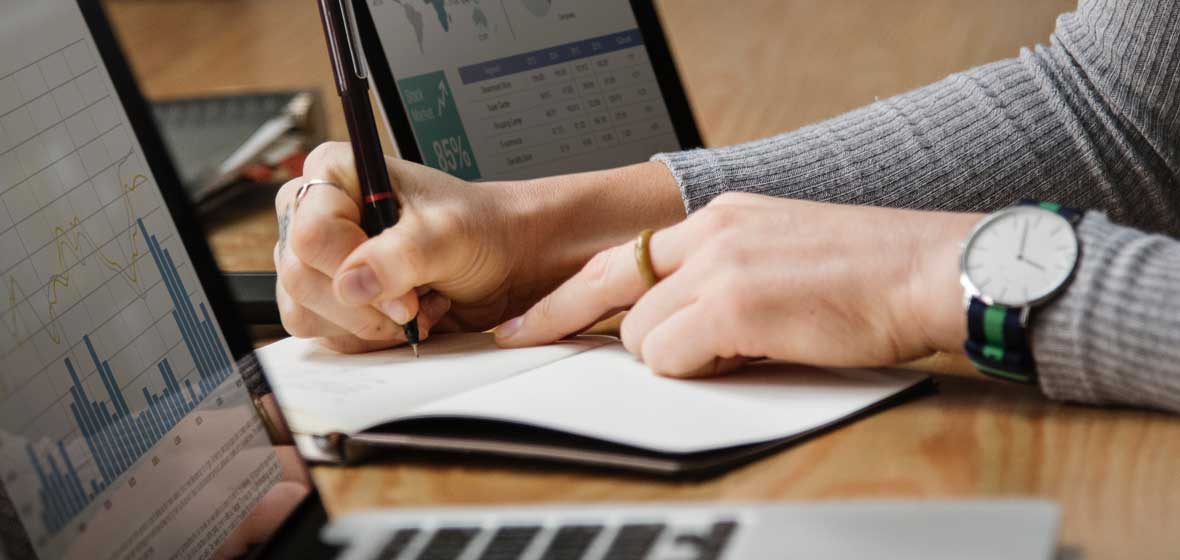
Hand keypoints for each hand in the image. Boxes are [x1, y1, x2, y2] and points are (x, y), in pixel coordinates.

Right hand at [274, 144, 684, 352]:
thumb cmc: (480, 230)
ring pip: (305, 310)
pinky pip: (323, 332)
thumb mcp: (448, 234)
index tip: (405, 292)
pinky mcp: (329, 297)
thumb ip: (401, 256)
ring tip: (414, 306)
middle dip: (363, 306)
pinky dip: (366, 337)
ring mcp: (318, 259)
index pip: (312, 233)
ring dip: (365, 324)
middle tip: (414, 306)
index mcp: (335, 173)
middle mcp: (315, 212)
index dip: (353, 270)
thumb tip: (351, 283)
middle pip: (300, 277)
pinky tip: (404, 318)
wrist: (504, 260)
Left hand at [496, 193, 982, 375]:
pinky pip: (670, 356)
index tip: (529, 319)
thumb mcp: (782, 253)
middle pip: (614, 291)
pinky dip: (694, 369)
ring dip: (673, 356)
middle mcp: (712, 231)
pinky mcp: (736, 303)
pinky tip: (745, 356)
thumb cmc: (873, 274)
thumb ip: (723, 275)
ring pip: (640, 333)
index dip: (568, 293)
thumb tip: (682, 323)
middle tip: (536, 344)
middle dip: (587, 329)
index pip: (623, 254)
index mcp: (722, 215)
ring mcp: (721, 264)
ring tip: (734, 351)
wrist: (932, 269)